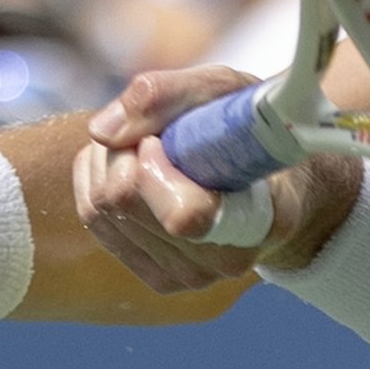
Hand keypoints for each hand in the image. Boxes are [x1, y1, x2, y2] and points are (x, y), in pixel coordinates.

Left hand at [74, 66, 359, 294]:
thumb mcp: (226, 91)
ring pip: (100, 208)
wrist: (275, 185)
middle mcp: (226, 261)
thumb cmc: (253, 130)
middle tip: (153, 130)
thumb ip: (169, 95)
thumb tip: (100, 131)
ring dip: (107, 160)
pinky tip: (129, 163)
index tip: (157, 139)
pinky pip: (94, 220)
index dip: (153, 171)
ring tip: (146, 143)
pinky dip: (97, 179)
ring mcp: (188, 277)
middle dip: (123, 149)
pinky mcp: (157, 277)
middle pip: (125, 202)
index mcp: (262, 218)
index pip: (186, 216)